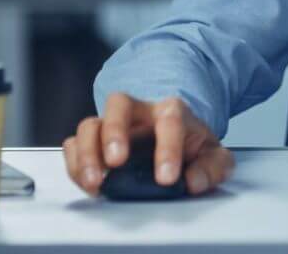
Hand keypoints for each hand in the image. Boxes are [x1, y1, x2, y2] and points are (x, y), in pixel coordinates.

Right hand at [63, 92, 233, 197]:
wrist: (175, 141)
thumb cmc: (190, 146)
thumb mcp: (213, 156)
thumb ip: (212, 168)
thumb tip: (194, 181)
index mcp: (172, 111)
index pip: (170, 120)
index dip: (167, 149)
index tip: (166, 178)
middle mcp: (139, 113)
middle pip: (119, 104)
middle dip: (115, 132)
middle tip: (116, 162)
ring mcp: (113, 126)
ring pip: (91, 124)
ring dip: (87, 152)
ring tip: (95, 181)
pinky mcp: (95, 143)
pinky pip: (74, 144)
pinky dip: (74, 162)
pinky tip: (86, 181)